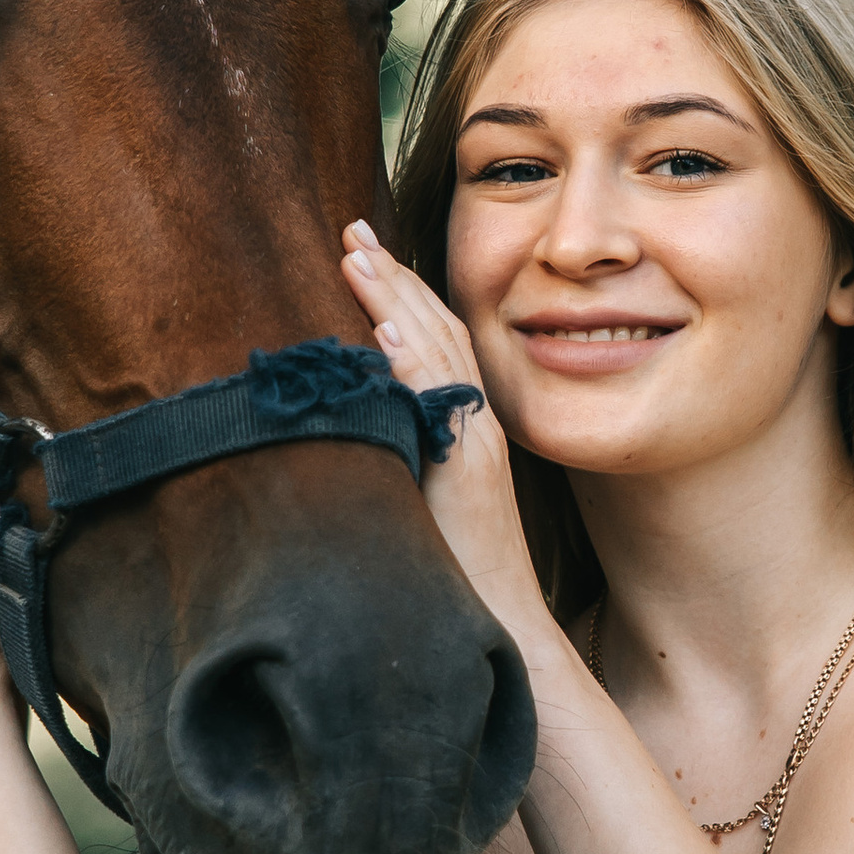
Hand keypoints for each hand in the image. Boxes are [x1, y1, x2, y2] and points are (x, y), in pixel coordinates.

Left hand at [338, 221, 555, 659]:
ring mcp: (475, 444)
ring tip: (360, 258)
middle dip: (393, 277)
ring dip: (396, 303)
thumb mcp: (426, 499)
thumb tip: (350, 430)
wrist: (503, 624)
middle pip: (435, 331)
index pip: (433, 340)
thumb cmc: (458, 573)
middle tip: (354, 230)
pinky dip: (415, 367)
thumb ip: (400, 455)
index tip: (364, 251)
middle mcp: (475, 423)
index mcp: (463, 424)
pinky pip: (441, 408)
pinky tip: (388, 335)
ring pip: (437, 355)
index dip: (400, 292)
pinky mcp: (469, 472)